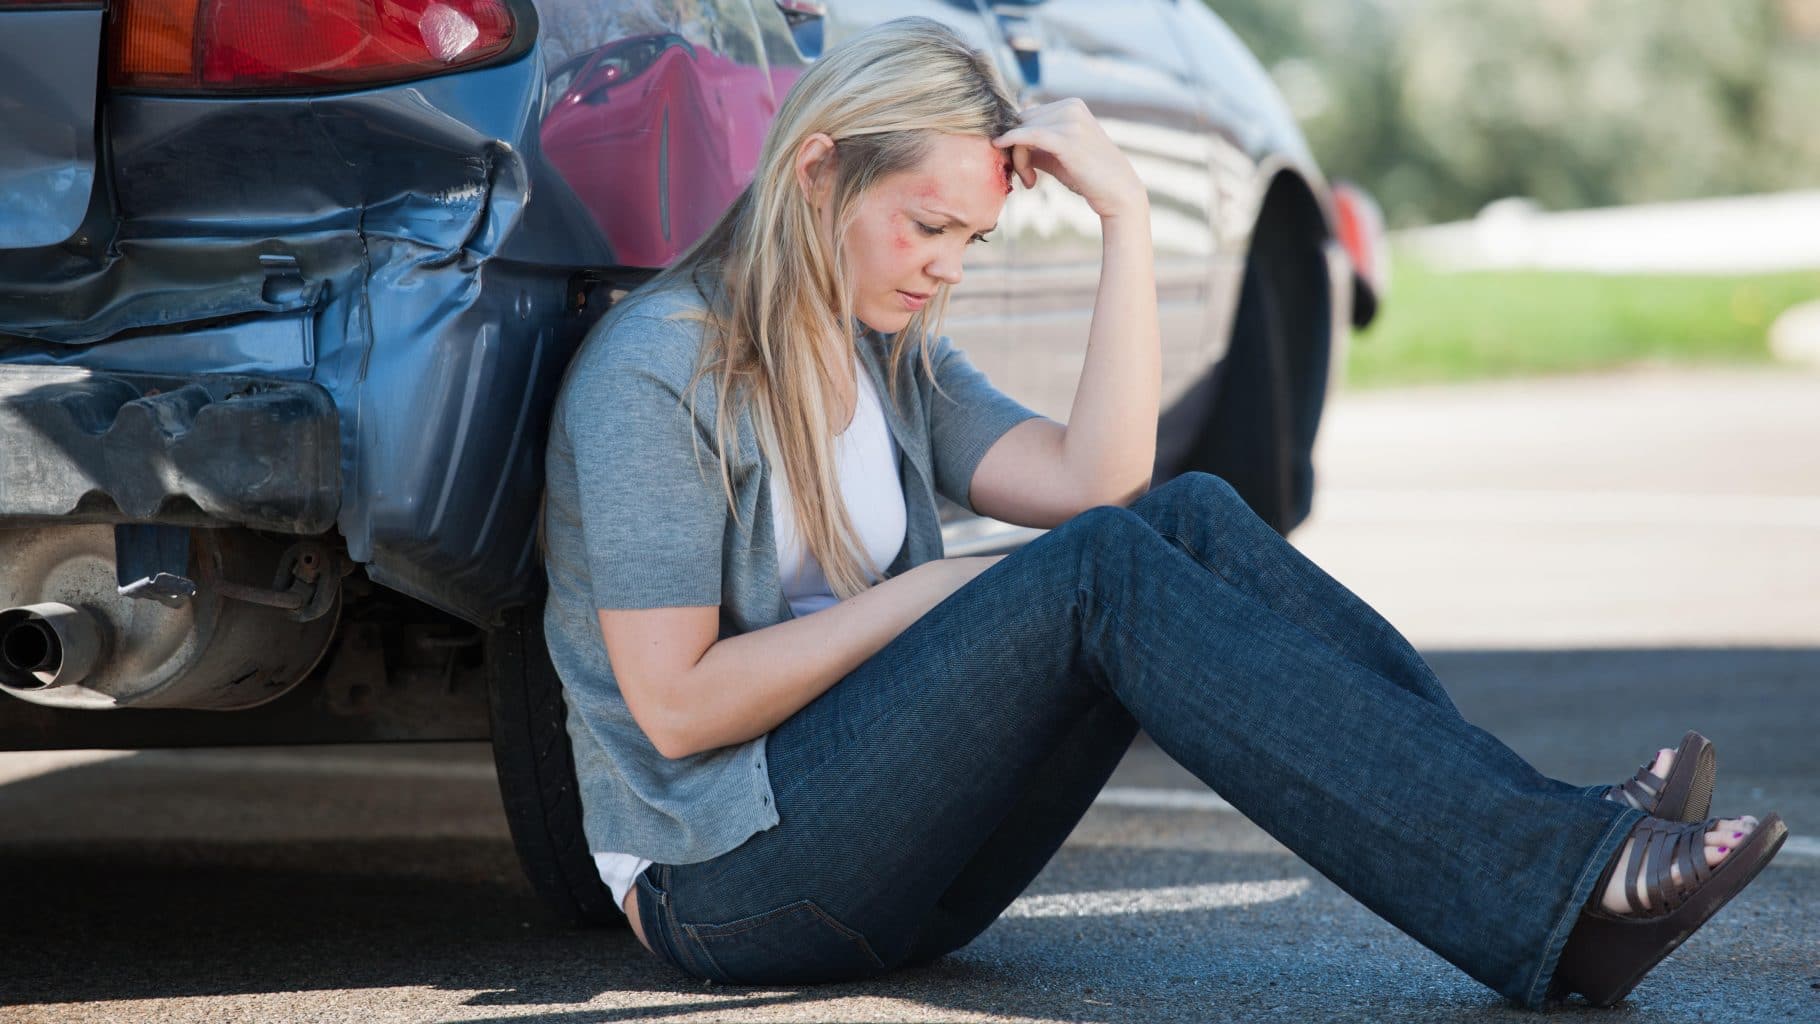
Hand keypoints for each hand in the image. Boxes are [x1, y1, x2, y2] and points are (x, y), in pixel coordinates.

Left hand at [994, 98, 1146, 221]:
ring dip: (1018, 158)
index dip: (1017, 139)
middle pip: (1022, 121)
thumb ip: (1035, 145)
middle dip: (1016, 148)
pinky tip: (1001, 148)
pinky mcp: (1066, 138)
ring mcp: (1070, 120)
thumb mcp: (1058, 155)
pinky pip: (1027, 136)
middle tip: (1026, 178)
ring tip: (1030, 181)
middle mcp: (1071, 107)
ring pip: (1022, 131)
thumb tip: (1005, 141)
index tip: (1023, 168)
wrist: (1118, 192)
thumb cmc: (1088, 176)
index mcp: (1071, 105)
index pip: (1029, 116)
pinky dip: (1012, 144)